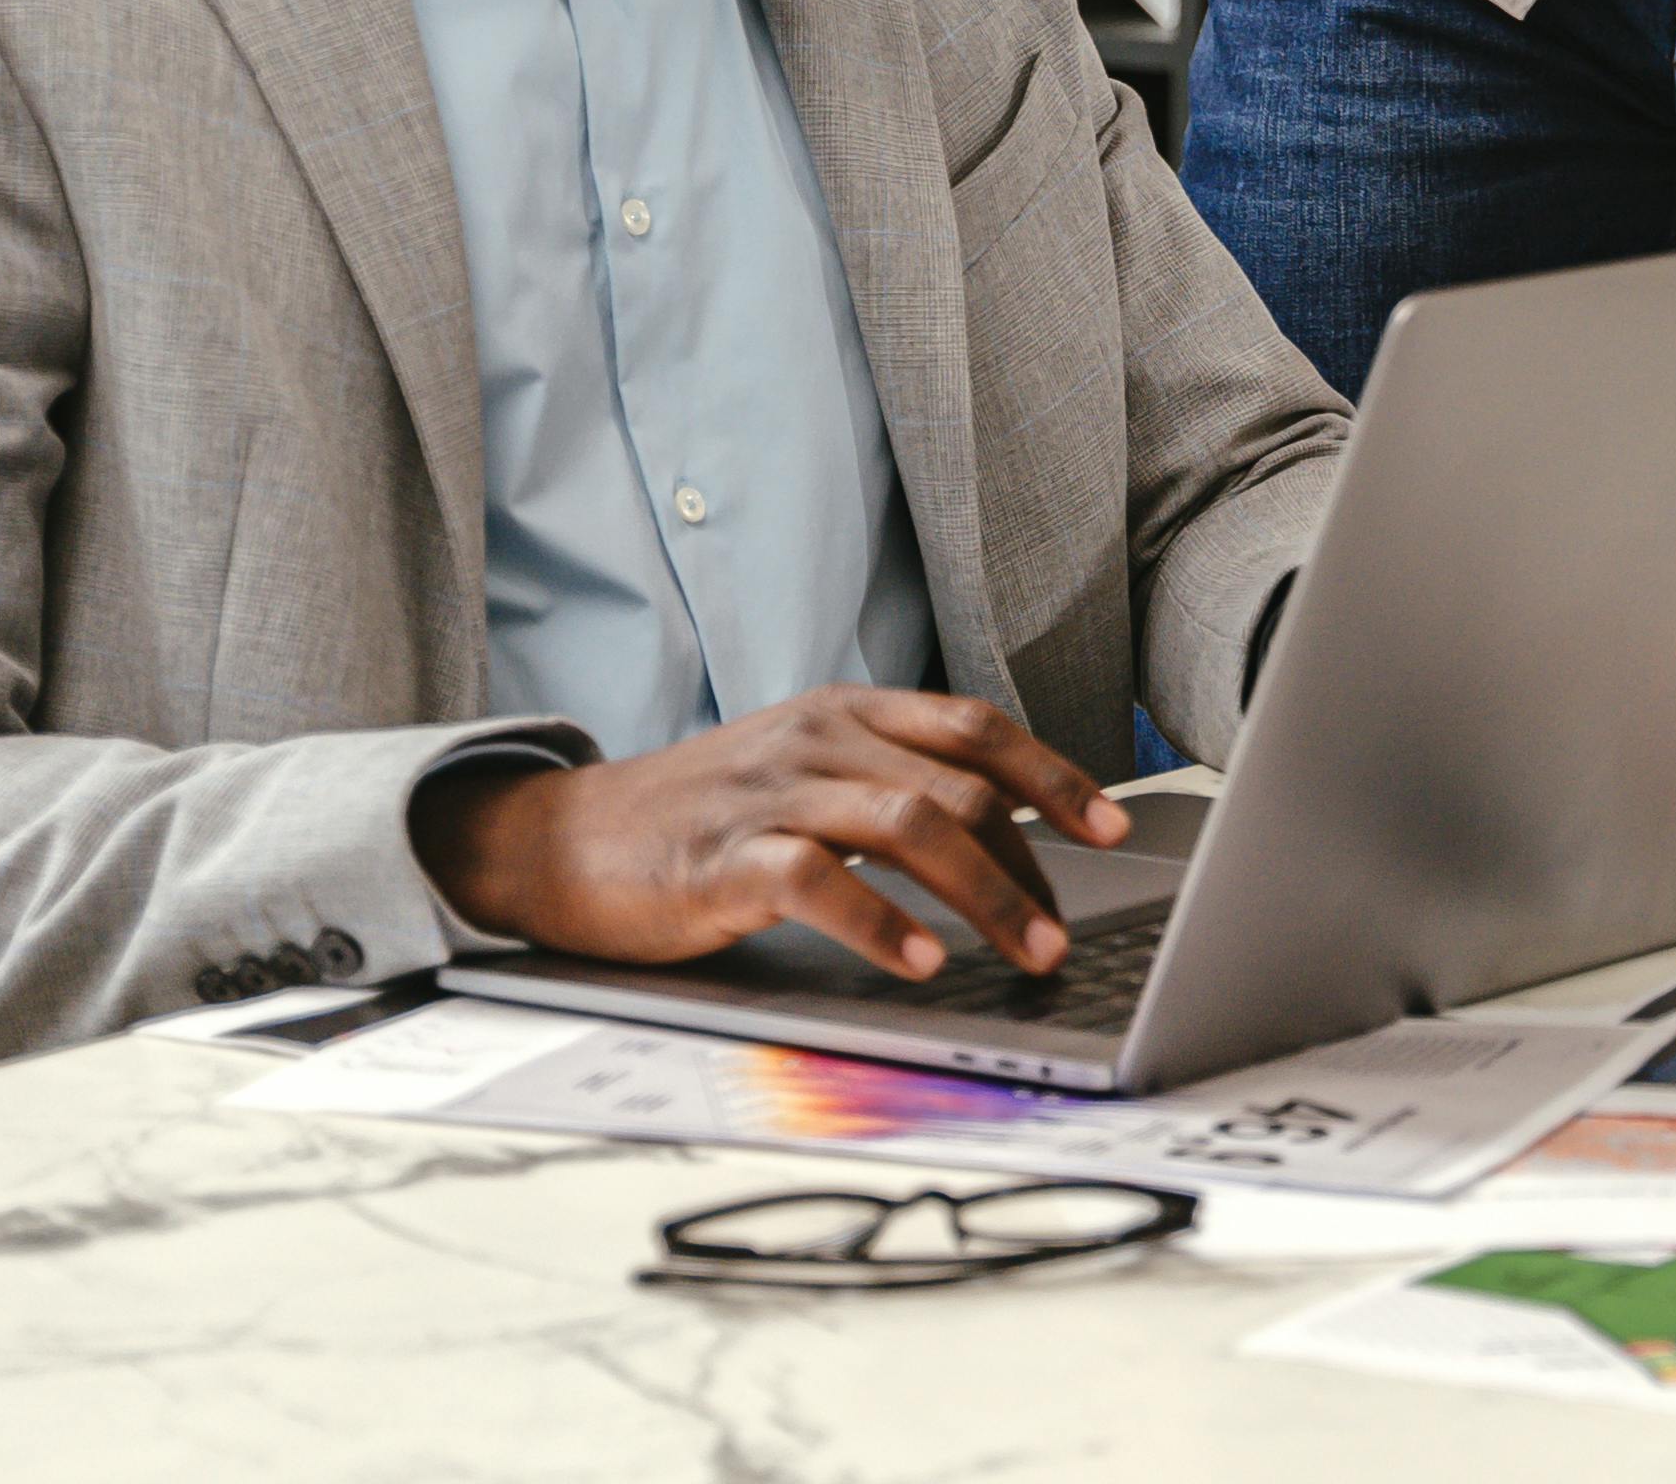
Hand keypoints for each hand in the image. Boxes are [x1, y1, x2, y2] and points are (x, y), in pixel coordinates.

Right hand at [412, 685, 1127, 979]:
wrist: (563, 840)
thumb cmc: (700, 818)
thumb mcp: (805, 776)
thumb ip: (891, 785)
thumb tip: (1003, 836)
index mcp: (846, 712)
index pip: (975, 729)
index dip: (1053, 776)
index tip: (1112, 827)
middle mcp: (819, 739)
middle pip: (960, 785)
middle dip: (1031, 864)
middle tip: (1066, 932)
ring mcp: (772, 793)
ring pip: (909, 825)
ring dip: (985, 897)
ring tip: (1029, 954)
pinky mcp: (724, 855)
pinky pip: (820, 881)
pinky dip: (881, 924)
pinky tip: (920, 963)